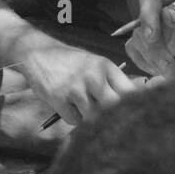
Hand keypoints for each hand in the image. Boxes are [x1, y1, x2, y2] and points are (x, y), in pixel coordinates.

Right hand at [14, 43, 134, 127]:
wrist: (37, 53)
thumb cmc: (70, 62)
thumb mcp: (94, 64)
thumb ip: (113, 81)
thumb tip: (137, 101)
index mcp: (106, 67)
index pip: (130, 92)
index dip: (133, 106)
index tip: (130, 114)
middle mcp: (93, 76)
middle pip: (114, 107)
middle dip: (110, 114)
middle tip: (104, 115)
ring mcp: (75, 87)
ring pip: (93, 117)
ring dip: (88, 116)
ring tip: (81, 105)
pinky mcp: (58, 98)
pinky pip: (74, 120)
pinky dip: (72, 117)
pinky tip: (67, 105)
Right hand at [126, 0, 174, 74]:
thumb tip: (166, 14)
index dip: (147, 17)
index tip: (151, 37)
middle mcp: (161, 5)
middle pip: (142, 23)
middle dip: (152, 45)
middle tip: (168, 64)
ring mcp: (157, 24)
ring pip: (139, 40)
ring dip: (152, 58)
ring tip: (172, 73)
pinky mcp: (157, 40)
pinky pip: (140, 50)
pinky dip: (147, 63)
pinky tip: (162, 72)